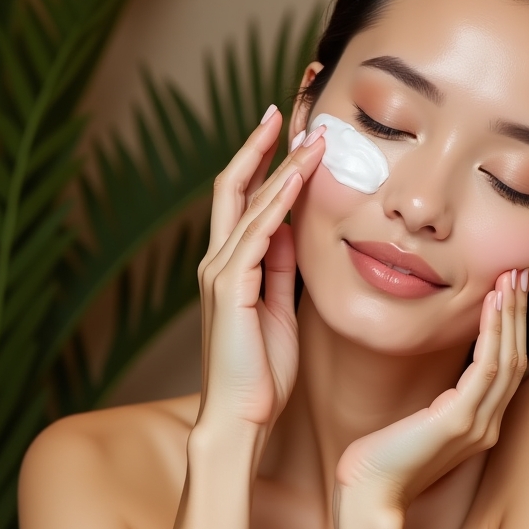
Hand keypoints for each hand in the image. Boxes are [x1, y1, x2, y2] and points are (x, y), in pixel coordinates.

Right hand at [196, 110, 325, 432]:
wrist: (242, 417)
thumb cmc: (262, 372)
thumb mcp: (278, 309)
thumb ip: (279, 270)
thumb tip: (290, 232)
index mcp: (231, 268)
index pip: (244, 202)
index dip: (264, 166)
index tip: (288, 135)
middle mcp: (218, 262)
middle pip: (234, 188)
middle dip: (259, 147)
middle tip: (284, 111)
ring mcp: (219, 274)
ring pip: (248, 204)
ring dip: (281, 168)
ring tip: (311, 138)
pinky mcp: (229, 289)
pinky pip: (254, 235)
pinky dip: (275, 205)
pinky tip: (296, 180)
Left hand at [335, 268, 528, 510]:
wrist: (368, 493)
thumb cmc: (384, 459)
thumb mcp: (420, 424)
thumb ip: (440, 405)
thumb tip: (442, 385)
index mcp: (481, 424)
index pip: (506, 367)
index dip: (513, 327)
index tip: (510, 291)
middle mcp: (487, 424)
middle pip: (515, 357)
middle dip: (519, 312)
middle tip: (521, 271)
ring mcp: (477, 424)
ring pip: (507, 359)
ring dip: (511, 315)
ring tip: (511, 279)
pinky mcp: (458, 421)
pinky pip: (485, 369)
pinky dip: (493, 333)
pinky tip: (492, 306)